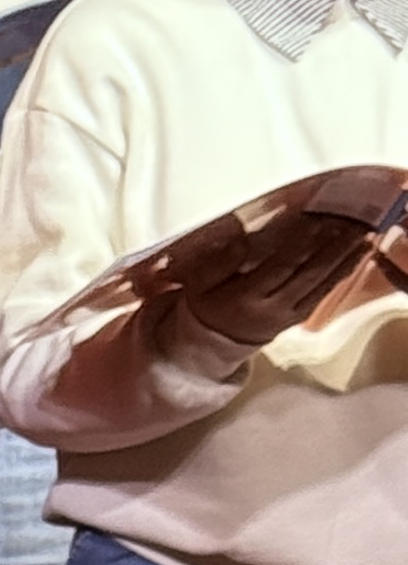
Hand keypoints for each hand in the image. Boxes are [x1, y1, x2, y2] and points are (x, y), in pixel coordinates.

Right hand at [162, 208, 380, 350]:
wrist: (215, 342)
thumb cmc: (209, 304)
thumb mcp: (200, 284)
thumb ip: (218, 262)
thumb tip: (240, 241)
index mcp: (246, 298)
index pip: (280, 267)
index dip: (301, 245)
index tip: (319, 222)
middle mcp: (272, 308)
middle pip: (308, 275)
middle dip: (334, 249)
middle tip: (354, 225)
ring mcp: (288, 315)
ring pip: (321, 285)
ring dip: (345, 260)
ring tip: (363, 236)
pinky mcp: (298, 318)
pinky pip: (324, 294)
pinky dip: (342, 274)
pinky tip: (356, 257)